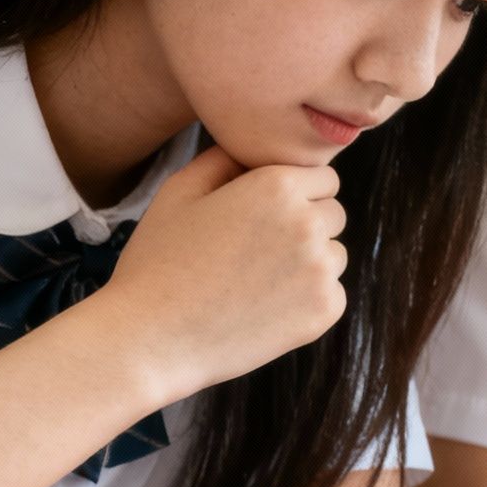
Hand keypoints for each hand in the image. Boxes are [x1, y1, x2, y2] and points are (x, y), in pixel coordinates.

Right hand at [103, 145, 348, 399]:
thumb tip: (252, 149)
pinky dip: (307, 300)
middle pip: (333, 214)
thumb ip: (224, 159)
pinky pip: (331, 294)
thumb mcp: (180, 192)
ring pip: (334, 255)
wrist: (152, 337)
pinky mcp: (324, 312)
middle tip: (258, 250)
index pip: (323, 176)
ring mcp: (321, 271)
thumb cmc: (158, 261)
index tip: (269, 214)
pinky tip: (264, 307)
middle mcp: (309, 223)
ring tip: (257, 280)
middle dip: (306, 224)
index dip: (297, 192)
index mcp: (278, 186)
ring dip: (309, 262)